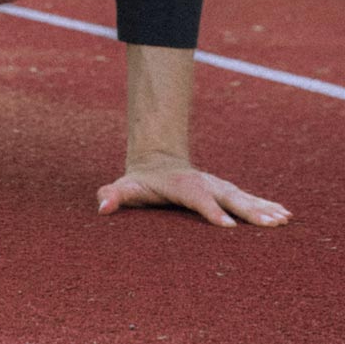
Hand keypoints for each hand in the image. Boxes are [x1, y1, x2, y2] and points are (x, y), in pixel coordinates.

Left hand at [97, 157, 290, 227]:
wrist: (156, 161)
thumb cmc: (139, 181)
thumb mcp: (124, 187)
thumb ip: (113, 195)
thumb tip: (102, 206)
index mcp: (181, 185)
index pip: (197, 198)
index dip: (211, 210)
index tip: (228, 225)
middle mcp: (204, 183)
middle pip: (228, 197)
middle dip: (248, 210)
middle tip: (269, 223)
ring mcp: (217, 186)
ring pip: (242, 197)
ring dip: (263, 208)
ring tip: (283, 219)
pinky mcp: (226, 191)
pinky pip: (248, 199)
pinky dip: (266, 206)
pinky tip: (285, 215)